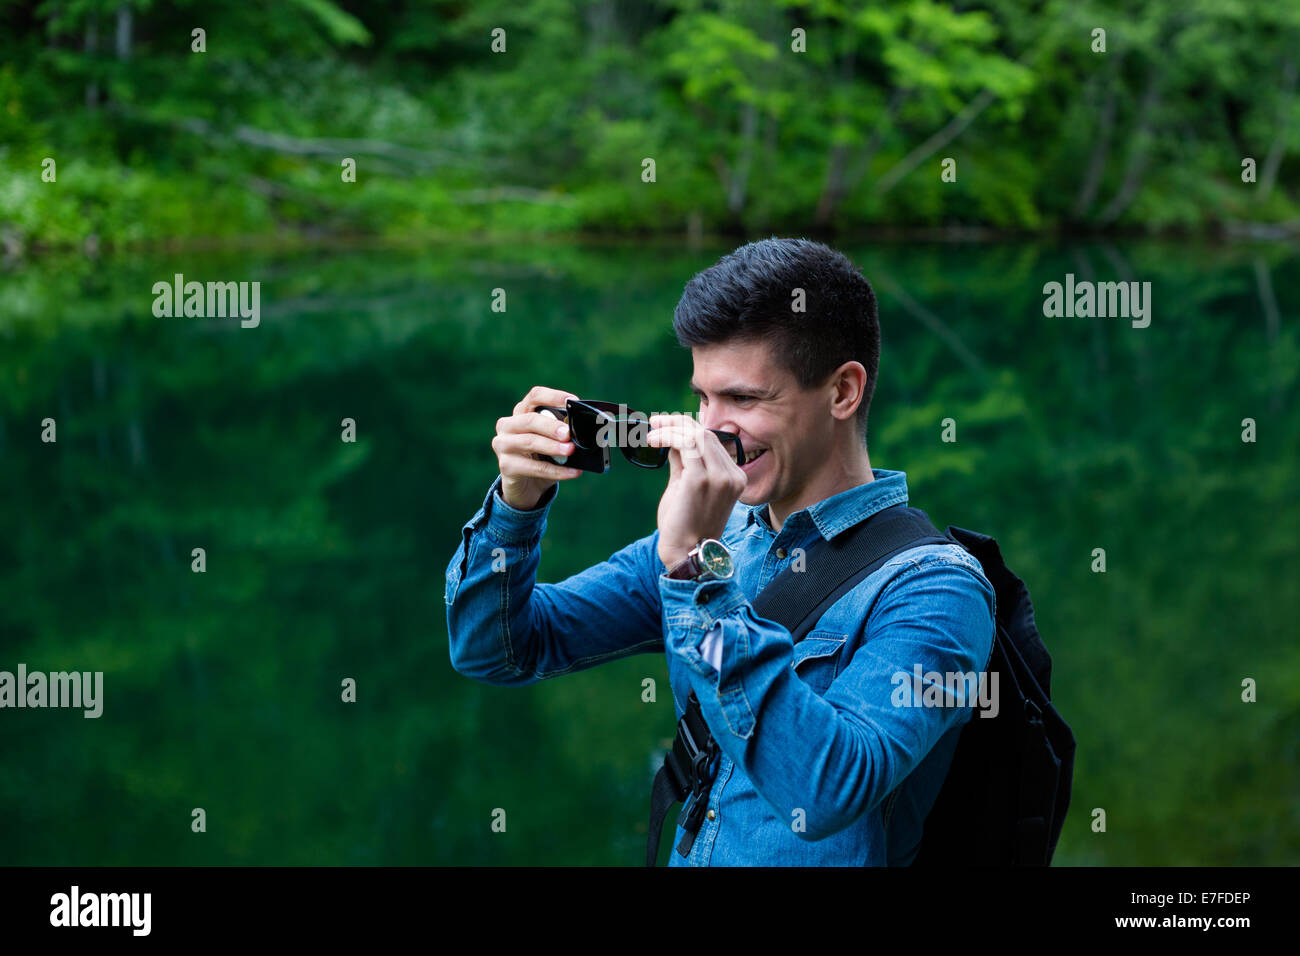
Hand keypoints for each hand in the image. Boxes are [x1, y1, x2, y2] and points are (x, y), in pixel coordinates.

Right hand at [492, 386, 583, 509]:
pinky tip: (572, 472)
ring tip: (571, 451)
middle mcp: (508, 425)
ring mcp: (503, 445)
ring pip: (529, 442)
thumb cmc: (541, 457)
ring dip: (553, 447)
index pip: (535, 396)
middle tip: (568, 434)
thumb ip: (562, 433)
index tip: (572, 401)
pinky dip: (556, 471)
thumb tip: (582, 431)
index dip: (553, 396)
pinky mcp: (506, 466)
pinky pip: (534, 467)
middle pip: (530, 420)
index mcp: (521, 412)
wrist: (526, 486)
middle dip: (551, 426)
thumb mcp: (552, 441)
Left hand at [646, 413, 745, 568]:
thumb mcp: (688, 486)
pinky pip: (684, 445)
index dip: (688, 427)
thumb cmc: (686, 524)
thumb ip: (684, 462)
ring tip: (652, 433)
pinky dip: (667, 437)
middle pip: (705, 434)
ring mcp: (719, 477)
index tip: (667, 424)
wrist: (687, 552)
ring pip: (695, 436)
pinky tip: (654, 440)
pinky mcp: (700, 479)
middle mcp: (731, 475)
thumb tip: (672, 439)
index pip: (712, 440)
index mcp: (734, 477)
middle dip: (677, 423)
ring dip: (670, 429)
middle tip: (655, 423)